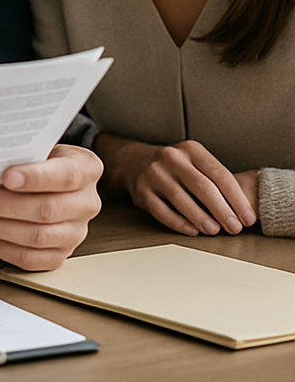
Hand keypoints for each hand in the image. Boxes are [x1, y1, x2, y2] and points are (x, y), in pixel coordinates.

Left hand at [0, 144, 101, 270]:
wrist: (48, 176)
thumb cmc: (36, 158)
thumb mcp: (34, 145)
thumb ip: (18, 152)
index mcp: (86, 169)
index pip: (66, 176)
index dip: (36, 178)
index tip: (6, 176)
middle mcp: (86, 203)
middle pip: (46, 210)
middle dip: (3, 205)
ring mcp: (76, 233)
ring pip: (36, 238)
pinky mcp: (60, 254)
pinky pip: (30, 259)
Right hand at [95, 134, 257, 236]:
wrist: (134, 162)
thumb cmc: (175, 168)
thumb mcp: (195, 163)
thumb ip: (215, 181)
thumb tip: (242, 212)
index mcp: (191, 150)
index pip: (220, 174)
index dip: (237, 199)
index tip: (248, 217)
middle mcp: (171, 158)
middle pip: (202, 187)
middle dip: (223, 211)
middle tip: (234, 228)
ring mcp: (154, 173)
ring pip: (181, 199)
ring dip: (201, 218)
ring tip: (214, 231)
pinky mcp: (141, 190)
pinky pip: (161, 210)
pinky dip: (178, 223)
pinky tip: (192, 231)